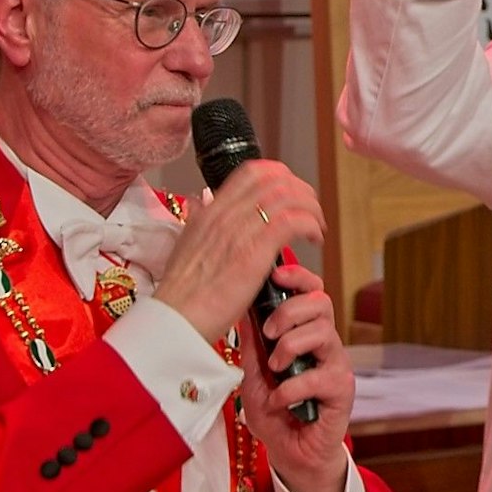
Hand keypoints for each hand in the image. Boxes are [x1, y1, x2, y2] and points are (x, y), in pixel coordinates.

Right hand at [153, 160, 324, 343]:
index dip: (280, 175)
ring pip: (287, 196)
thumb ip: (198, 221)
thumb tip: (201, 202)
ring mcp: (239, 231)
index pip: (251, 171)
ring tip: (316, 227)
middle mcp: (225, 214)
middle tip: (310, 210)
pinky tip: (314, 240)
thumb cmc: (183, 294)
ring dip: (311, 208)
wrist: (176, 320)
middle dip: (301, 191)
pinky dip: (310, 226)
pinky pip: (292, 221)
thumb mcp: (185, 244)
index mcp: (211, 211)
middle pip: (275, 179)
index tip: (292, 192)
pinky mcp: (254, 252)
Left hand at [239, 264, 353, 491]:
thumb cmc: (275, 411)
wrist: (291, 453)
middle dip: (289, 311)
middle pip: (321, 303)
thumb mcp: (252, 373)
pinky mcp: (342, 390)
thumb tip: (242, 305)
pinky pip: (318, 376)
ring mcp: (335, 365)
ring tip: (275, 369)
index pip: (311, 291)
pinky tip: (280, 401)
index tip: (276, 276)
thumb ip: (252, 343)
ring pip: (322, 333)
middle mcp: (325, 343)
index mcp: (305, 332)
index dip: (298, 277)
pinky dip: (292, 388)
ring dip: (290, 348)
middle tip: (270, 333)